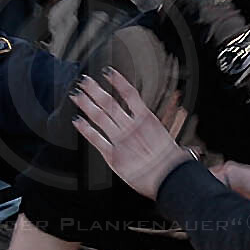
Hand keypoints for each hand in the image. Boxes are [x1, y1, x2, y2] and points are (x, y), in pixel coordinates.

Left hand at [72, 69, 191, 196]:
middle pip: (109, 102)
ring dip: (86, 104)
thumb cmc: (172, 162)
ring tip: (76, 95)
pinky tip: (77, 120)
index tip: (108, 72)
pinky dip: (85, 129)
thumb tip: (164, 128)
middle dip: (94, 90)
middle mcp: (131, 126)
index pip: (129, 93)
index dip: (117, 81)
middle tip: (84, 80)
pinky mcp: (113, 154)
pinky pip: (96, 138)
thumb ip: (160, 133)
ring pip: (99, 116)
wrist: (169, 177)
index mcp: (146, 119)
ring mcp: (120, 139)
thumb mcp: (169, 139)